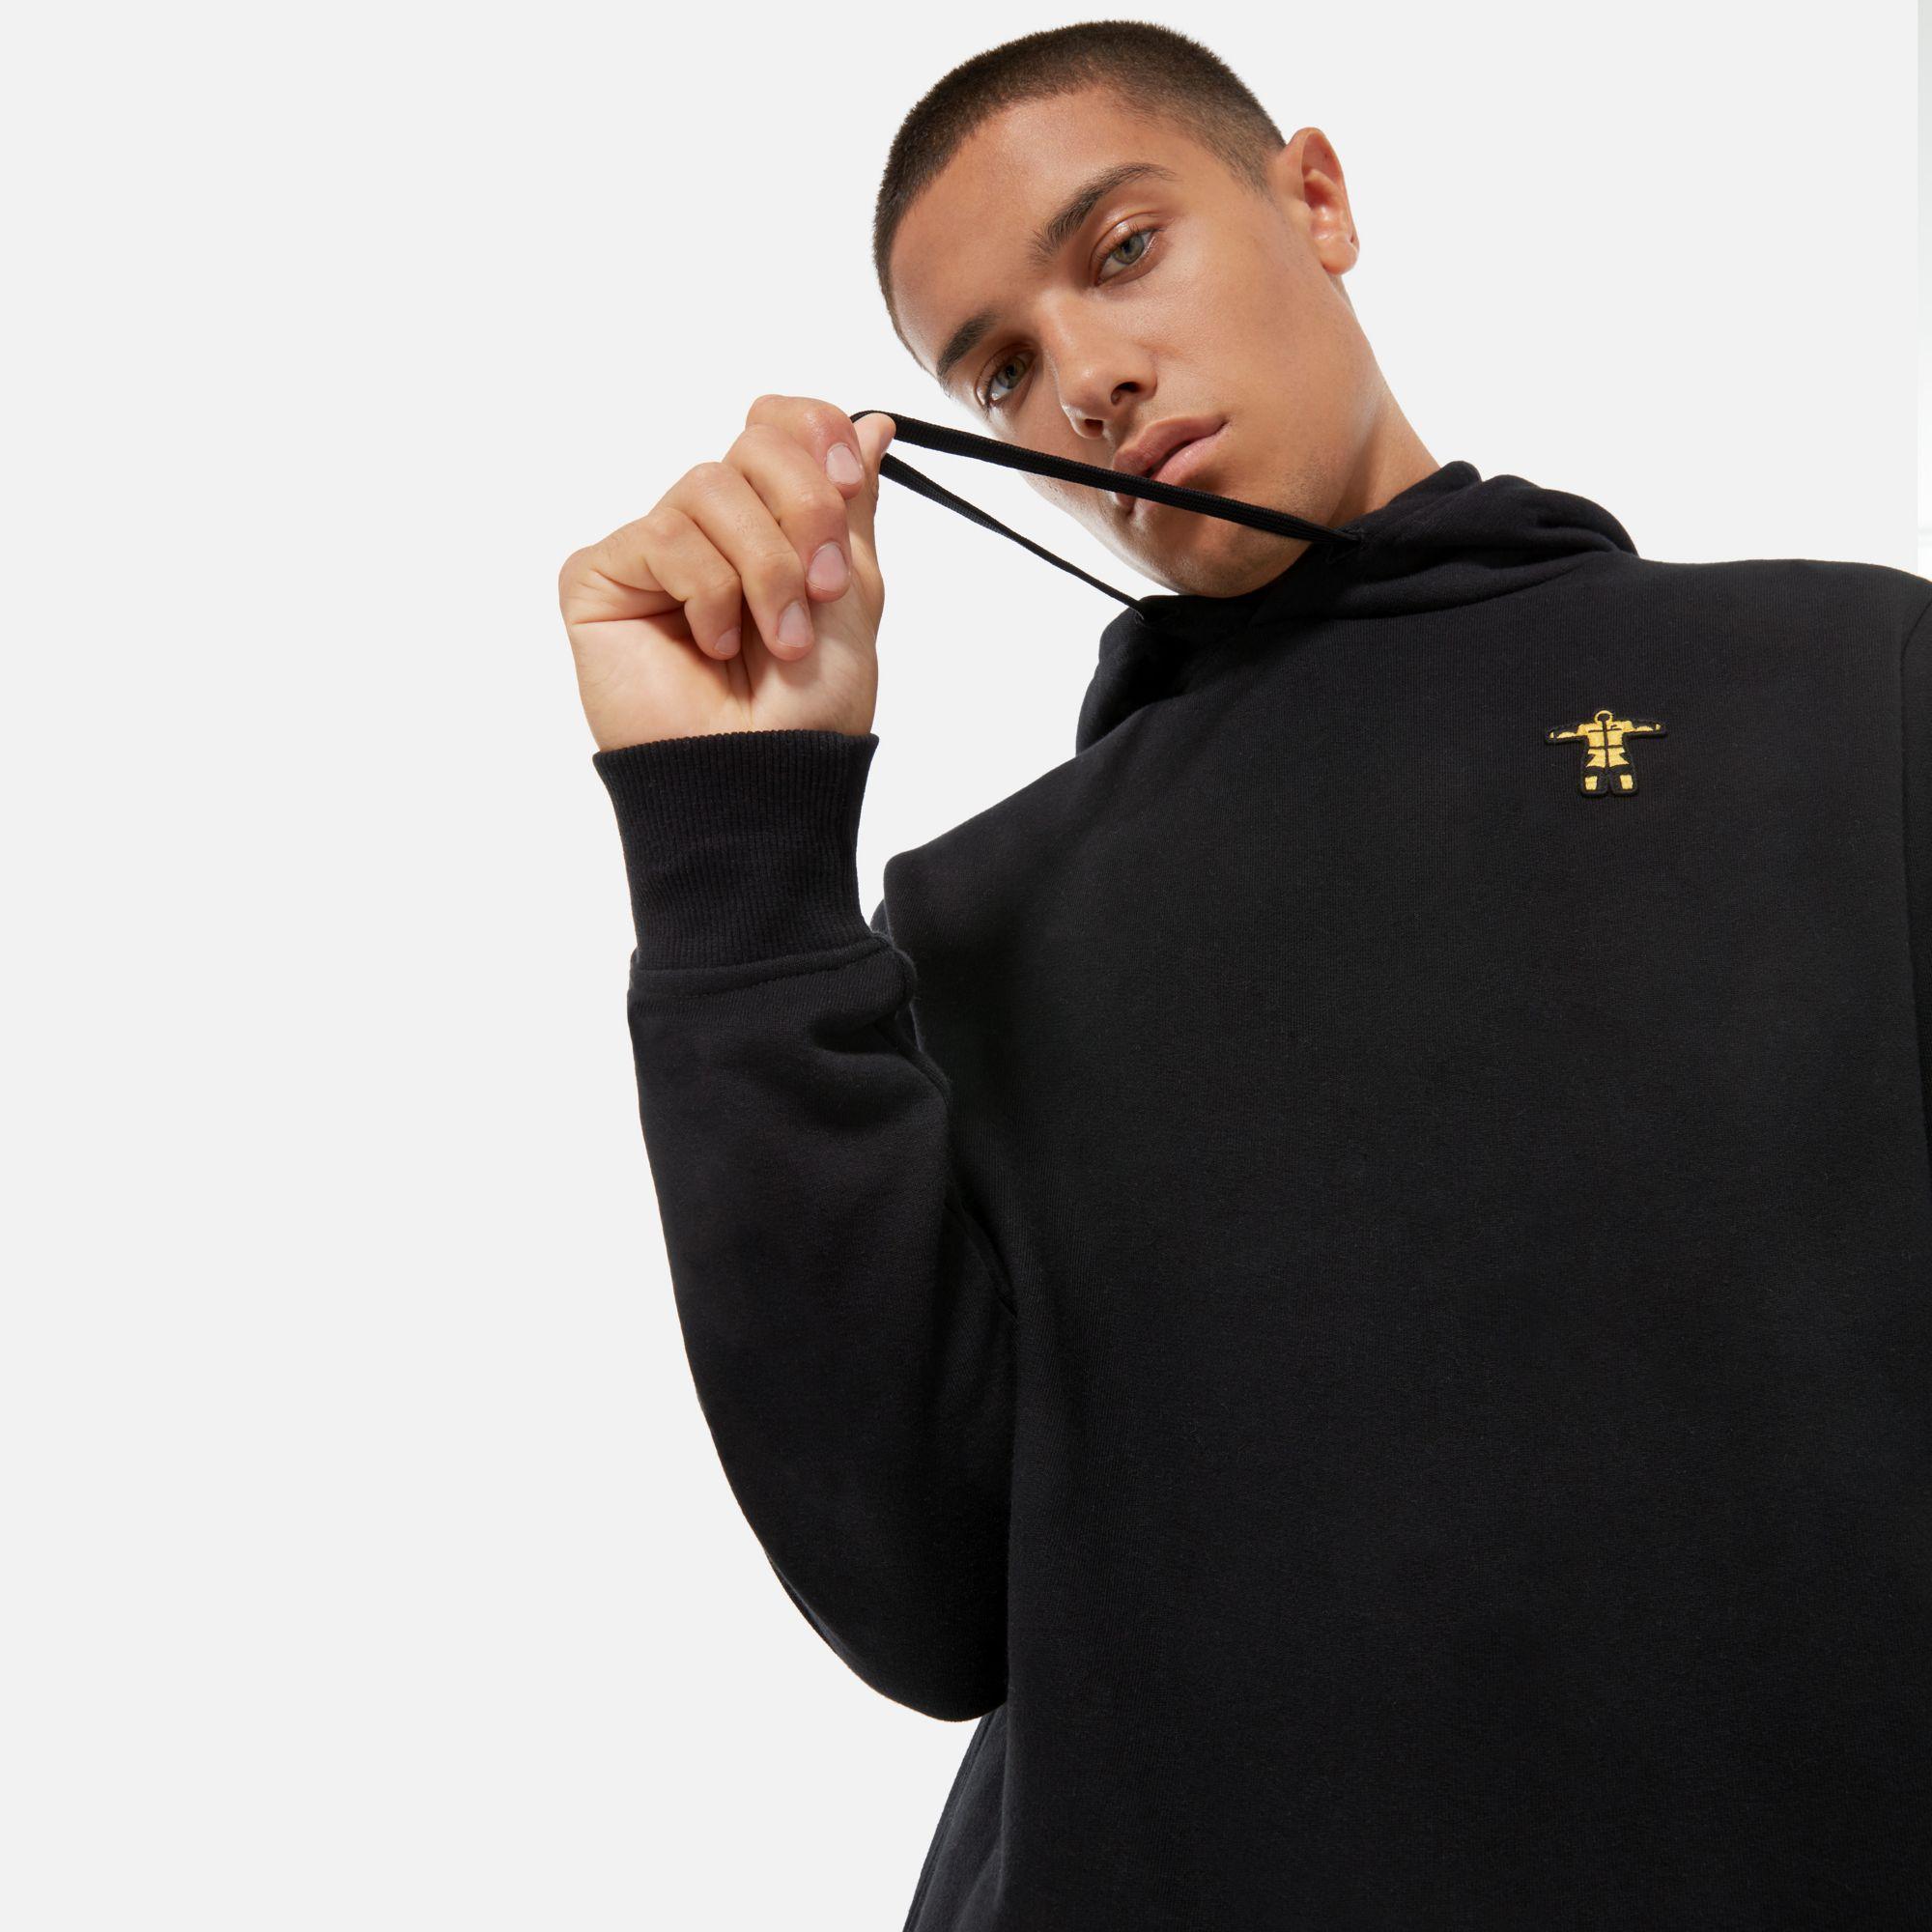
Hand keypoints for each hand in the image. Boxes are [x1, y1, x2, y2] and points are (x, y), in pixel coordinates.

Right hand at [558, 397, 895, 748]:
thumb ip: (852, 506)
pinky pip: (662, 536)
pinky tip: (709, 647)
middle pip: (753, 446)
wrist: (763, 779)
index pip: (779, 425)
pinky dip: (706, 593)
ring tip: (774, 641)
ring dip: (763, 569)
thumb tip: (872, 425)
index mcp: (768, 524)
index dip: (814, 435)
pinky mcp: (601, 577)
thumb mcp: (853, 596)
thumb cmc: (807, 713)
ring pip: (709, 486)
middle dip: (805, 515)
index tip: (848, 487)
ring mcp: (653, 552)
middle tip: (821, 592)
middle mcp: (709, 529)